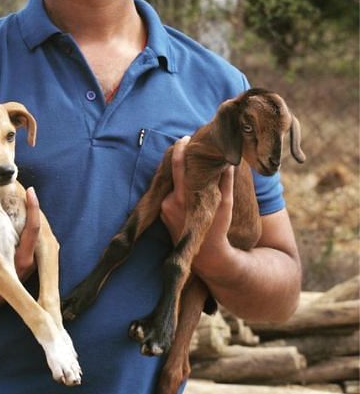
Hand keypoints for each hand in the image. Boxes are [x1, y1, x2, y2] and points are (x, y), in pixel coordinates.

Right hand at [0, 186, 41, 314]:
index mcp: (21, 259)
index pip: (33, 229)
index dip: (33, 208)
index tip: (30, 191)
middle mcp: (31, 261)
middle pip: (39, 229)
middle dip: (35, 210)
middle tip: (28, 190)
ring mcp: (32, 263)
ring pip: (38, 235)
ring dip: (33, 217)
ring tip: (27, 198)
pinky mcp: (29, 262)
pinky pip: (33, 240)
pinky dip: (29, 226)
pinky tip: (24, 215)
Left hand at [160, 137, 234, 268]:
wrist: (207, 255)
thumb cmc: (219, 228)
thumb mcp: (225, 203)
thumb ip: (225, 181)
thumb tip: (229, 161)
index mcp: (184, 196)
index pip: (178, 166)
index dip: (181, 150)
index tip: (186, 138)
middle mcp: (170, 201)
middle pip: (172, 173)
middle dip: (179, 159)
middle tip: (187, 146)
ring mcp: (164, 208)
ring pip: (171, 184)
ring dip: (179, 176)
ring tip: (191, 167)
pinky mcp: (162, 213)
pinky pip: (168, 195)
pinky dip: (176, 188)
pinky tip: (186, 185)